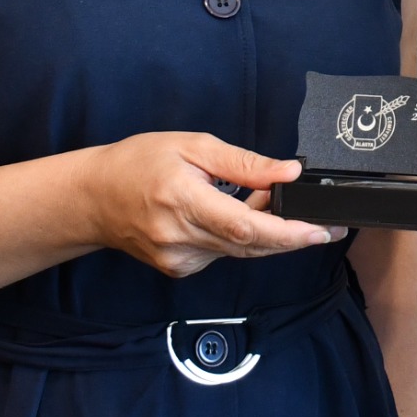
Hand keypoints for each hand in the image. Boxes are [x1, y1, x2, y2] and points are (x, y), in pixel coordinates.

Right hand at [80, 132, 340, 277]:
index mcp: (183, 202)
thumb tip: (287, 172)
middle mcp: (181, 238)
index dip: (287, 233)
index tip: (319, 231)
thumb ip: (243, 163)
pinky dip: (240, 236)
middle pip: (250, 246)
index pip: (244, 227)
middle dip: (291, 235)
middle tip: (322, 223)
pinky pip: (223, 253)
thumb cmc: (138, 164)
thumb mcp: (192, 147)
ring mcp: (179, 259)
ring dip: (264, 230)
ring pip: (240, 251)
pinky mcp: (180, 269)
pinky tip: (235, 212)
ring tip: (265, 198)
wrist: (94, 198)